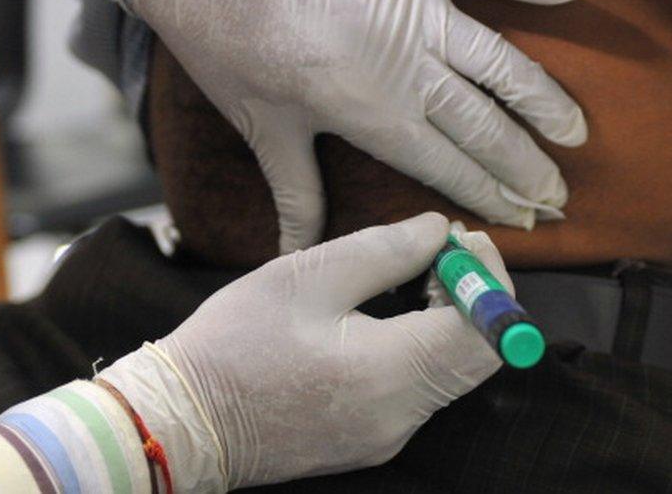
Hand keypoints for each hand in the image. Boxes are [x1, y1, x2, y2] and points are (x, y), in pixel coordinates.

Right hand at [100, 213, 511, 489]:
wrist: (181, 421)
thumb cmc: (234, 343)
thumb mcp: (307, 276)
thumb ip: (385, 250)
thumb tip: (439, 232)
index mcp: (389, 374)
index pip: (486, 332)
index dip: (490, 278)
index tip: (461, 240)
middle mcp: (402, 416)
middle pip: (480, 355)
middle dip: (474, 296)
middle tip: (438, 253)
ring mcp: (390, 436)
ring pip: (456, 371)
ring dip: (451, 319)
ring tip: (411, 276)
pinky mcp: (375, 440)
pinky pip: (426, 389)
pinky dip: (426, 346)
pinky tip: (390, 315)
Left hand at [123, 0, 586, 252]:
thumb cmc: (231, 49)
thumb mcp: (264, 129)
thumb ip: (296, 194)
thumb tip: (294, 251)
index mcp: (372, 115)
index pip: (449, 167)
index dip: (492, 196)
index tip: (526, 218)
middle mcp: (407, 68)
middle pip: (485, 126)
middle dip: (527, 166)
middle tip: (560, 194)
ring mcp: (417, 9)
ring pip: (500, 63)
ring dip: (543, 100)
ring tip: (576, 133)